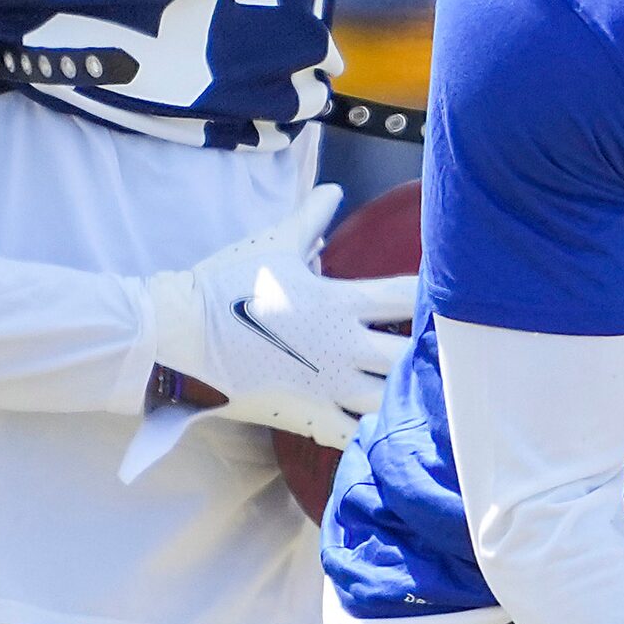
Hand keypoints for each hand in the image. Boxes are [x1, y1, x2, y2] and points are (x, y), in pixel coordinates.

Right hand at [143, 185, 418, 448]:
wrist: (177, 334)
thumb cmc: (224, 284)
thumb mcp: (273, 245)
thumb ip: (311, 219)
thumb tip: (334, 188)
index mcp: (338, 302)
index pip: (405, 296)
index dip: (433, 296)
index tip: (447, 296)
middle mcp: (342, 347)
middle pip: (410, 355)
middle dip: (428, 354)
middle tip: (439, 352)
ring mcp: (328, 386)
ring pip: (391, 399)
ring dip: (408, 394)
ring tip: (421, 390)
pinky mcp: (308, 416)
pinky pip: (355, 435)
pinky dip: (375, 433)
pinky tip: (388, 428)